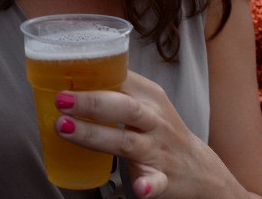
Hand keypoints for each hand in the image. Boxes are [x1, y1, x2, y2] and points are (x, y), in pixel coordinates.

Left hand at [53, 72, 236, 198]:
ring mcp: (159, 150)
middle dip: (91, 102)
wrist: (200, 170)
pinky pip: (156, 182)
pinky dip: (148, 186)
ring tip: (67, 128)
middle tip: (61, 100)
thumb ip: (115, 90)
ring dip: (96, 135)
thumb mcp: (146, 102)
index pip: (121, 78)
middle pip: (124, 107)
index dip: (93, 76)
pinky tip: (139, 189)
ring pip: (128, 142)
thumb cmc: (161, 130)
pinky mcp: (164, 179)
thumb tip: (70, 79)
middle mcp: (154, 121)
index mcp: (149, 97)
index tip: (64, 74)